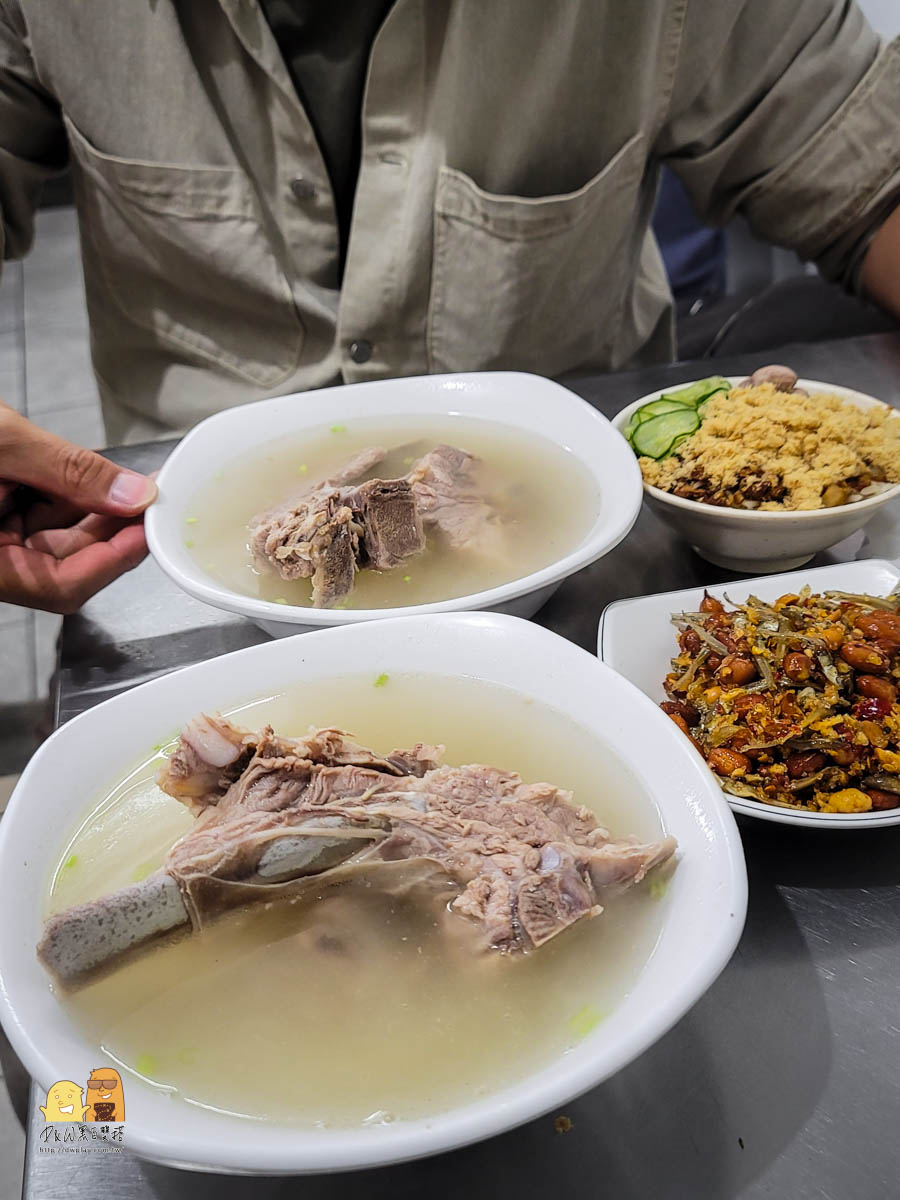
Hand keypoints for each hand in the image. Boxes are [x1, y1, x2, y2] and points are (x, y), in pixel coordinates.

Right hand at [0, 403, 157, 613]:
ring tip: (129, 482)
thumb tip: (132, 494)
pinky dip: (66, 495)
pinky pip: (35, 513)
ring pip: (54, 536)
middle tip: (150, 498)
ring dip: (94, 511)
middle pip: (64, 562)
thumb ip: (71, 471)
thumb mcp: (3, 443)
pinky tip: (94, 476)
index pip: (61, 586)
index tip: (148, 529)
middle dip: (111, 530)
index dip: (112, 561)